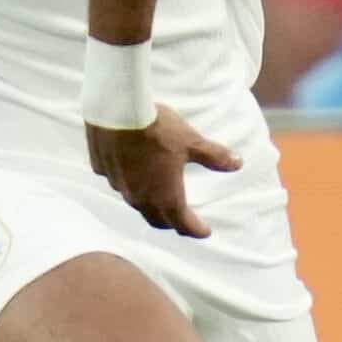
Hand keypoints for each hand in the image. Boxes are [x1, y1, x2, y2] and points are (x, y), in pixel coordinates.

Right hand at [85, 106, 240, 237]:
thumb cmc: (159, 128)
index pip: (183, 223)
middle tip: (182, 220)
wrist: (118, 110)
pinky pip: (118, 182)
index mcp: (165, 196)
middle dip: (171, 222)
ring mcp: (119, 185)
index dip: (196, 229)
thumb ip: (214, 156)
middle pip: (157, 219)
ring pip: (135, 202)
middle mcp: (140, 198)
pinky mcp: (103, 169)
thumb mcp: (192, 141)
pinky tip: (131, 171)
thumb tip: (238, 164)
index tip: (204, 231)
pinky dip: (128, 182)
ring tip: (157, 196)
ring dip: (148, 203)